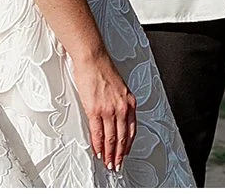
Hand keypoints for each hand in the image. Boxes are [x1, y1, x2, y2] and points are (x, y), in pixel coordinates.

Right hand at [69, 53, 136, 171]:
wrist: (93, 59)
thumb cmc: (102, 70)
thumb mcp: (119, 88)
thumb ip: (119, 104)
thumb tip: (115, 118)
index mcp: (130, 103)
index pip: (131, 130)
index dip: (127, 145)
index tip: (124, 153)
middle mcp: (122, 108)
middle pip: (122, 137)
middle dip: (119, 154)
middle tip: (116, 164)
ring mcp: (109, 110)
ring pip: (110, 138)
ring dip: (109, 153)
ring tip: (107, 162)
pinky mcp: (95, 109)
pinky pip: (97, 132)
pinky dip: (98, 145)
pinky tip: (97, 151)